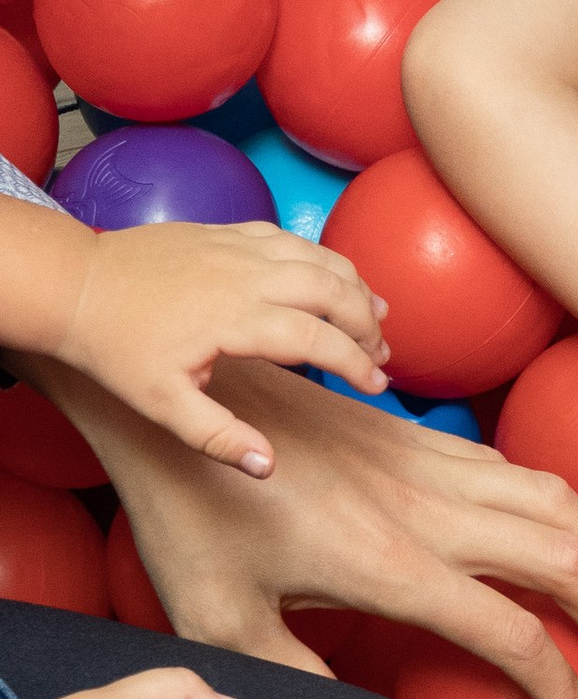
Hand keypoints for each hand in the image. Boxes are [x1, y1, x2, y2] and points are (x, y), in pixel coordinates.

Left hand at [58, 218, 389, 470]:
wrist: (75, 285)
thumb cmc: (115, 347)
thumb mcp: (161, 405)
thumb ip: (218, 436)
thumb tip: (267, 466)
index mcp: (234, 319)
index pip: (319, 339)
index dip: (356, 363)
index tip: (375, 386)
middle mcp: (245, 276)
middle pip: (333, 290)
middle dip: (367, 322)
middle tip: (381, 354)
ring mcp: (236, 247)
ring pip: (318, 257)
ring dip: (354, 285)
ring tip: (375, 313)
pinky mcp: (225, 232)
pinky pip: (289, 238)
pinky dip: (321, 257)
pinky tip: (330, 277)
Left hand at [75, 363, 577, 698]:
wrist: (174, 388)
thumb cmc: (187, 508)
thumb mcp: (219, 617)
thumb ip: (296, 675)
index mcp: (389, 566)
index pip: (515, 638)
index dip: (565, 693)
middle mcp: (426, 511)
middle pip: (570, 559)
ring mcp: (427, 465)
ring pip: (558, 501)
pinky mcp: (414, 437)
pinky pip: (516, 469)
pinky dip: (561, 507)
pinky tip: (559, 537)